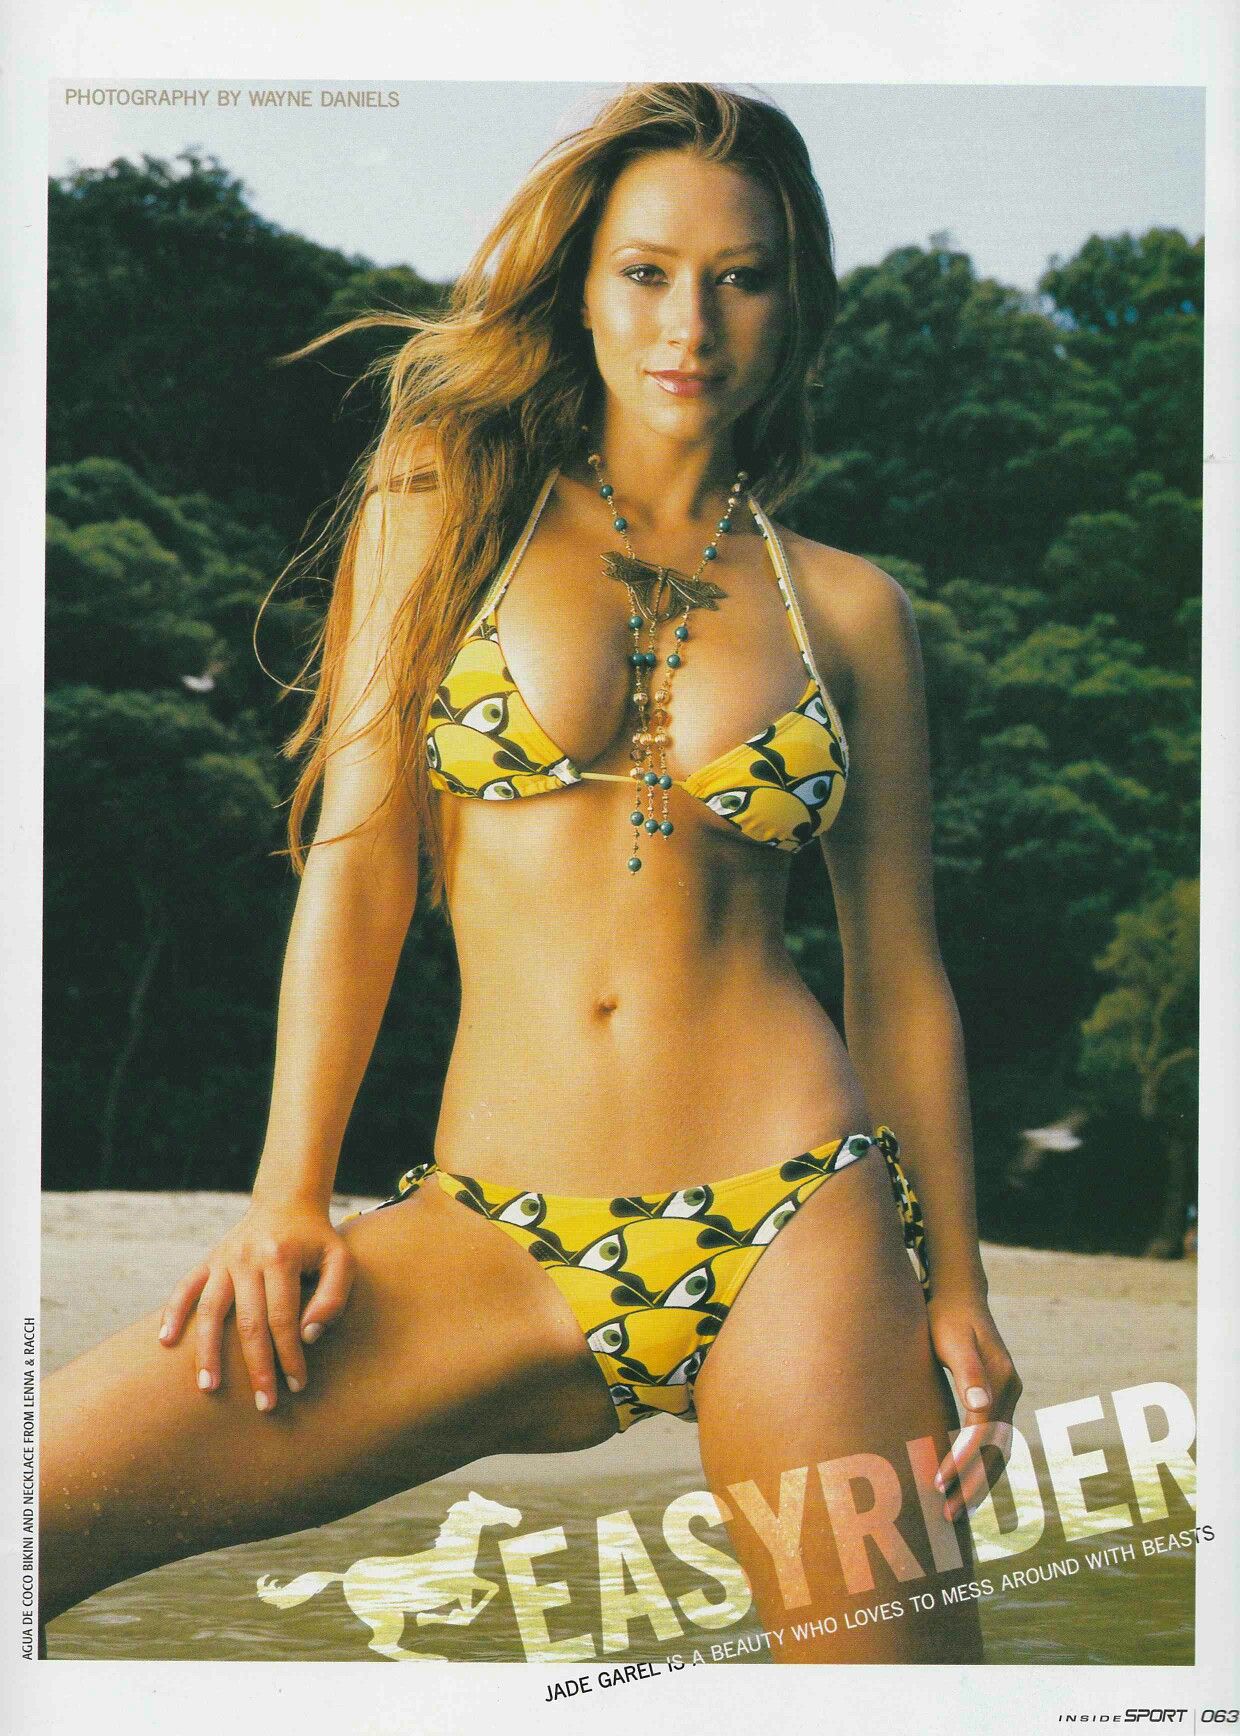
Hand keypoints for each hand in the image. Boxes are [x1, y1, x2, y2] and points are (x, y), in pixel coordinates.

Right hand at [156, 1195, 355, 1412]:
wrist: (287, 1202)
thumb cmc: (318, 1241)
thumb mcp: (340, 1261)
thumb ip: (333, 1298)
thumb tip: (307, 1336)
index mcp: (281, 1258)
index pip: (283, 1319)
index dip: (290, 1355)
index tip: (298, 1385)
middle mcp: (247, 1258)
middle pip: (248, 1323)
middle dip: (257, 1367)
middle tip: (264, 1404)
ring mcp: (223, 1259)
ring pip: (210, 1311)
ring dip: (207, 1352)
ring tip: (208, 1387)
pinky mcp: (209, 1260)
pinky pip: (185, 1287)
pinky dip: (172, 1312)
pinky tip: (165, 1341)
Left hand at [925, 1290, 1021, 1522]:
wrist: (957, 1292)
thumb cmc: (946, 1315)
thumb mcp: (952, 1340)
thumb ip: (968, 1372)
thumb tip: (979, 1405)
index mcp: (1002, 1379)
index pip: (982, 1433)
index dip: (961, 1460)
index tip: (936, 1481)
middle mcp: (1010, 1391)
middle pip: (997, 1450)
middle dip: (973, 1485)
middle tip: (946, 1513)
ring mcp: (1007, 1396)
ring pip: (998, 1451)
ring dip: (979, 1483)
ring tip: (955, 1510)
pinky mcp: (997, 1398)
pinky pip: (993, 1442)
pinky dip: (981, 1466)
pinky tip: (964, 1483)